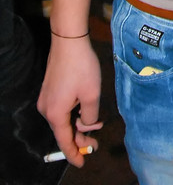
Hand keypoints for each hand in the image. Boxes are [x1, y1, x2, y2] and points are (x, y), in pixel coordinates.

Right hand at [37, 37, 101, 166]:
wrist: (68, 40)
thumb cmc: (81, 67)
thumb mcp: (92, 94)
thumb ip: (90, 116)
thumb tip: (86, 126)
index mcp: (56, 114)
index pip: (65, 142)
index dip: (74, 154)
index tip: (82, 163)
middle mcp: (46, 109)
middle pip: (63, 131)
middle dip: (79, 138)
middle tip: (95, 143)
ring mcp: (46, 99)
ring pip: (63, 119)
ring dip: (77, 124)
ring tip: (94, 124)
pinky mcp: (49, 89)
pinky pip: (61, 109)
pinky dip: (73, 113)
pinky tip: (84, 109)